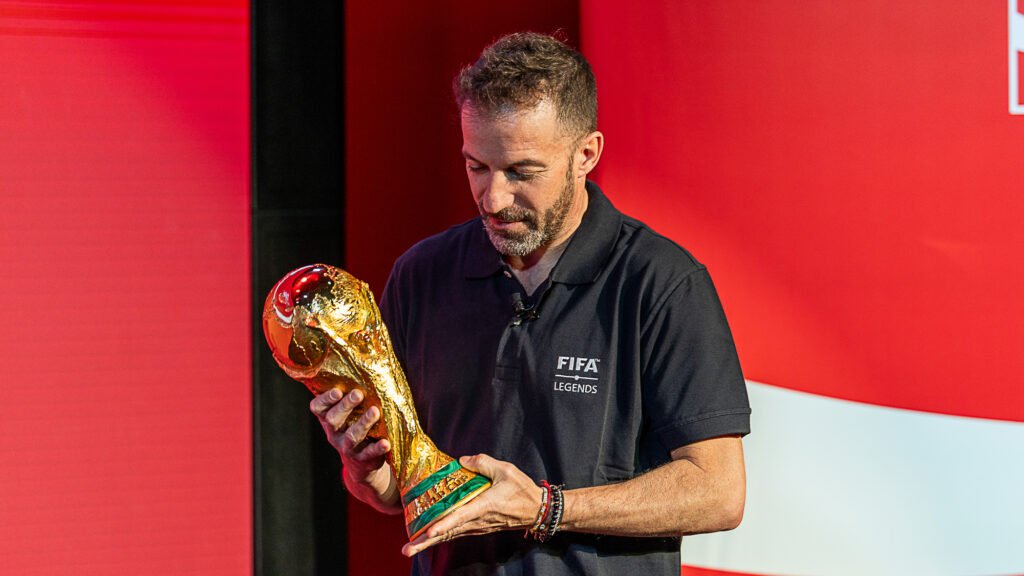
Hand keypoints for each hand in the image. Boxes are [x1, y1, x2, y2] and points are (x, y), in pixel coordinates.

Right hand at [309, 388, 395, 506]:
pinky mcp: (362, 459)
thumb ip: (351, 393)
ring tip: (375, 411)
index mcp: (328, 418)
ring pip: (351, 436)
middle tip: (358, 394)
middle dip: (346, 406)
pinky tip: (385, 442)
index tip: (337, 391)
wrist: (361, 462)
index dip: (325, 399)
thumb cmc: (356, 424)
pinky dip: (377, 448)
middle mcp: (334, 432)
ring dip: (363, 423)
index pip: (318, 408)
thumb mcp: (349, 412)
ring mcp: (346, 447)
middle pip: (333, 420)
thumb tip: (365, 360)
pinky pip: (368, 454)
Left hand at [402, 454, 543, 556]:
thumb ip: (482, 462)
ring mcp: (477, 527)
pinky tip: (429, 535)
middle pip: (447, 533)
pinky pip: (456, 532)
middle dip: (425, 542)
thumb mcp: (505, 469)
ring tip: (410, 546)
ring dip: (429, 542)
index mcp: (483, 506)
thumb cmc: (522, 489)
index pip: (459, 517)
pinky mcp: (478, 527)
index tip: (428, 533)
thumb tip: (461, 461)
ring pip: (450, 535)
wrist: (537, 509)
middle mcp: (477, 521)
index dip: (443, 525)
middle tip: (406, 550)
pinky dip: (441, 534)